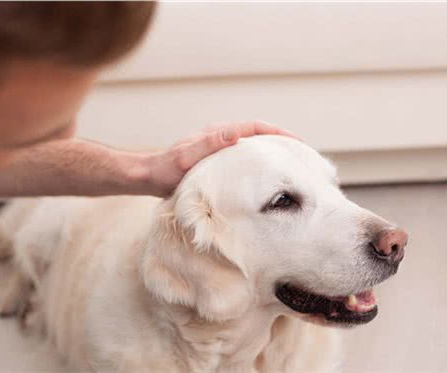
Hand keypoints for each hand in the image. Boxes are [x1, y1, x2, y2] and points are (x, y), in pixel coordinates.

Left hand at [144, 121, 295, 196]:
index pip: (255, 127)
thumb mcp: (187, 157)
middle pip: (257, 135)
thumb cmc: (164, 170)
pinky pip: (241, 160)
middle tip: (300, 154)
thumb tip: (235, 132)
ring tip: (288, 166)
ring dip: (269, 153)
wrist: (146, 178)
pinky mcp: (214, 162)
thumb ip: (209, 144)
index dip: (278, 133)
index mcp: (217, 133)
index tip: (297, 142)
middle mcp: (220, 138)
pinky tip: (261, 180)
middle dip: (279, 141)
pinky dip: (256, 165)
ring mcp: (217, 149)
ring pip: (250, 147)